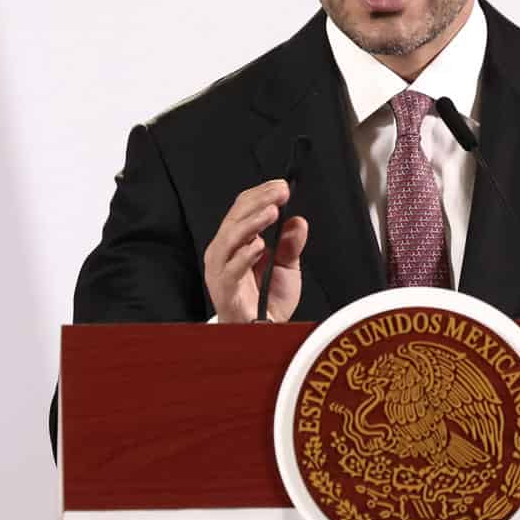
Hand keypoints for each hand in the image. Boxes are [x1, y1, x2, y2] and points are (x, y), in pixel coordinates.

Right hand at [203, 180, 308, 322]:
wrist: (263, 332)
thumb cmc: (269, 300)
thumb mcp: (286, 266)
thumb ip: (290, 244)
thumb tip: (298, 221)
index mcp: (236, 241)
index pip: (243, 208)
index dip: (261, 194)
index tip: (282, 186)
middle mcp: (224, 250)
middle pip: (236, 217)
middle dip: (259, 201)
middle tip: (280, 193)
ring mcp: (221, 268)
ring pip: (231, 238)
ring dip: (252, 222)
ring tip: (272, 212)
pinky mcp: (223, 288)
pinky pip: (231, 269)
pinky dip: (244, 255)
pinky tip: (259, 246)